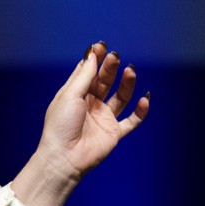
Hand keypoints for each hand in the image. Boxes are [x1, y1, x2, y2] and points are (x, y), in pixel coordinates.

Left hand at [12, 42, 150, 205]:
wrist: (63, 159)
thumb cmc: (60, 126)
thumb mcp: (70, 95)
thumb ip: (85, 75)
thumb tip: (93, 53)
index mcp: (76, 95)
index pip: (89, 73)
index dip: (96, 59)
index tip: (102, 46)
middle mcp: (91, 105)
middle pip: (106, 82)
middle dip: (111, 68)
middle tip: (116, 57)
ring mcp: (103, 119)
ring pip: (121, 98)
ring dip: (127, 84)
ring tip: (130, 71)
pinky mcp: (113, 133)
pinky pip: (132, 121)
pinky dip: (140, 111)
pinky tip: (144, 98)